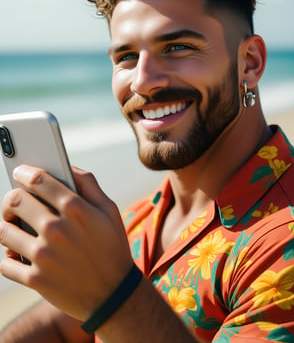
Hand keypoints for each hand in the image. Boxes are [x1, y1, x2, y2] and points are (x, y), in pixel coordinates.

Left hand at [0, 165, 133, 320]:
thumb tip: (67, 166)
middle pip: (15, 200)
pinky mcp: (35, 279)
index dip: (25, 172)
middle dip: (12, 197)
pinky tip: (17, 252)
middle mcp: (56, 229)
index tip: (20, 172)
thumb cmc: (112, 247)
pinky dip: (8, 256)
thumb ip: (89, 183)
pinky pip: (5, 263)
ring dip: (6, 225)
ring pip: (4, 230)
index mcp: (75, 209)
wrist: (113, 295)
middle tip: (15, 201)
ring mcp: (43, 256)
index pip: (39, 180)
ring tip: (13, 226)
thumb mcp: (109, 210)